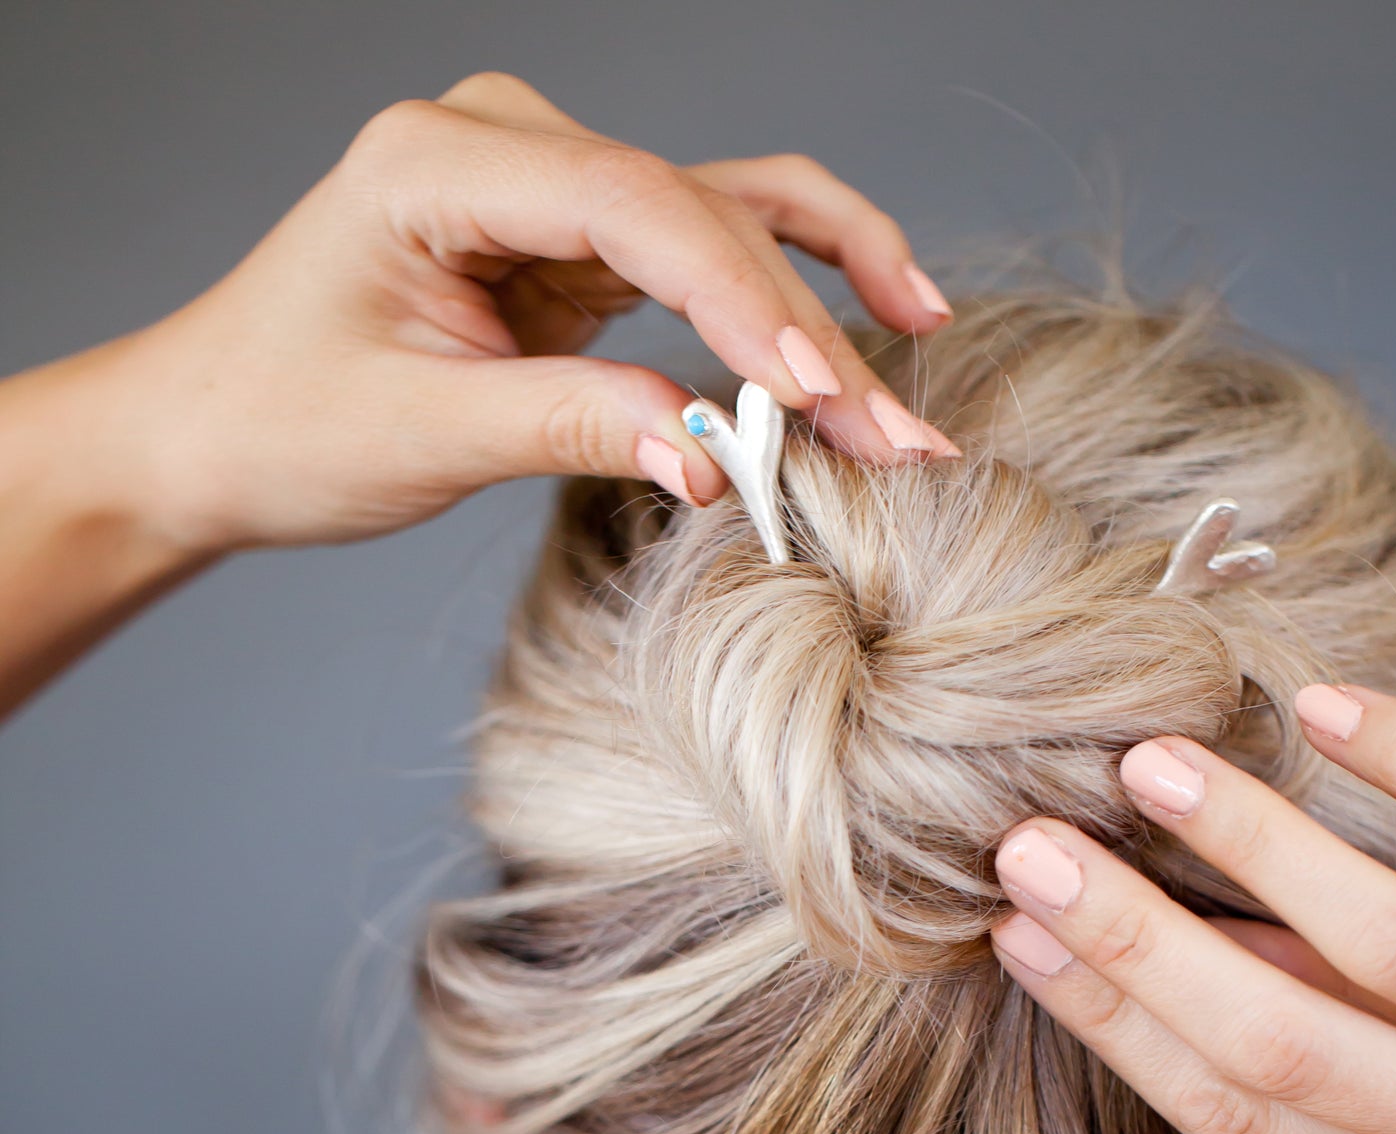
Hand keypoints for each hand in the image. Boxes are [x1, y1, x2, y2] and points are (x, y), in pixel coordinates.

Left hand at [91, 72, 955, 556]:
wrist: (213, 428)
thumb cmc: (281, 419)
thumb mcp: (422, 434)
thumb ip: (573, 427)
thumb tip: (715, 459)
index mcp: (440, 160)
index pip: (637, 208)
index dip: (744, 301)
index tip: (822, 397)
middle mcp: (508, 145)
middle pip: (704, 218)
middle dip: (809, 336)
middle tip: (900, 438)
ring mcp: (551, 186)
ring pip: (729, 218)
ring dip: (828, 300)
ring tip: (915, 372)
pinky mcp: (579, 240)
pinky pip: (710, 248)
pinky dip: (792, 286)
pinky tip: (877, 310)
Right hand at [988, 684, 1395, 1133]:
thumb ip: (1352, 1132)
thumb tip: (1183, 1027)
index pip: (1243, 1124)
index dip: (1116, 1025)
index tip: (1023, 939)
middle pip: (1277, 1042)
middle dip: (1132, 937)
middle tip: (1033, 845)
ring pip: (1382, 939)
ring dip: (1246, 841)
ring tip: (1150, 765)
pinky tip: (1325, 708)